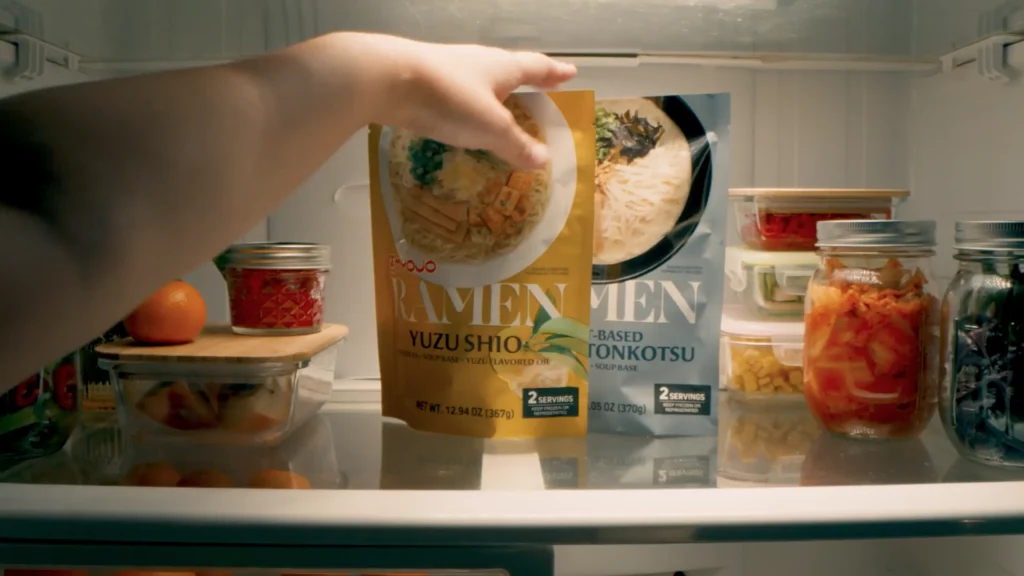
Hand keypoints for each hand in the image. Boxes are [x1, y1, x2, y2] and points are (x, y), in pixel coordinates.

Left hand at [342, 33, 576, 168]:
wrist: (384, 80)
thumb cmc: (448, 99)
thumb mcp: (489, 128)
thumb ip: (516, 145)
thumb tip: (543, 159)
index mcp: (501, 67)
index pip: (536, 68)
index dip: (554, 73)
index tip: (570, 73)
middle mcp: (477, 63)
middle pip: (509, 71)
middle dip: (526, 84)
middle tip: (540, 91)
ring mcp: (448, 71)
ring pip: (481, 83)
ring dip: (495, 96)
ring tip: (503, 111)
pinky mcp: (424, 84)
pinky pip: (456, 96)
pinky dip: (468, 109)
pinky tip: (461, 121)